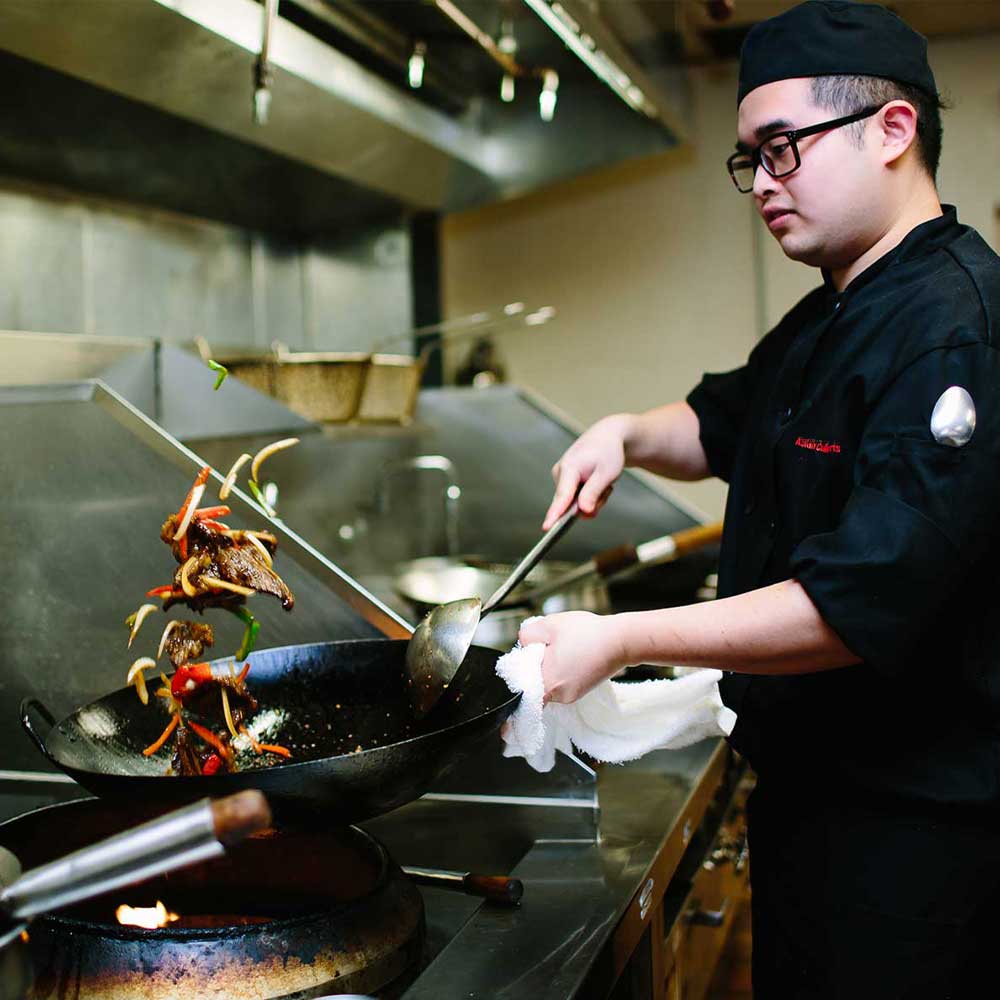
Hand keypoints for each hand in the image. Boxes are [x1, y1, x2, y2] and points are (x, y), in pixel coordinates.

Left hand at [518, 611, 626, 703]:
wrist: (621, 639)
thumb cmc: (589, 634)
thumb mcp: (549, 625)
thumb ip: (527, 636)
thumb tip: (524, 644)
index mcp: (548, 684)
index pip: (522, 688)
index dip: (521, 672)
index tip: (526, 659)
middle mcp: (560, 696)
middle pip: (535, 683)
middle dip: (537, 664)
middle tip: (548, 645)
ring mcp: (572, 695)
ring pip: (550, 680)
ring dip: (551, 665)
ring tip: (564, 647)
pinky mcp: (582, 690)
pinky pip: (563, 680)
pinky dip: (563, 668)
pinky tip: (573, 652)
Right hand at [543, 414, 632, 529]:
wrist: (607, 437)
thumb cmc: (608, 452)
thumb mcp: (606, 473)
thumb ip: (593, 493)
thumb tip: (583, 512)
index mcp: (569, 468)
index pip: (562, 496)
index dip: (555, 513)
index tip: (547, 528)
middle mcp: (560, 473)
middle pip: (571, 504)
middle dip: (591, 504)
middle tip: (607, 489)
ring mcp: (560, 476)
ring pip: (575, 503)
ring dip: (592, 499)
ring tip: (603, 482)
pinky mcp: (564, 480)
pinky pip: (576, 498)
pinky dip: (589, 495)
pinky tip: (596, 482)